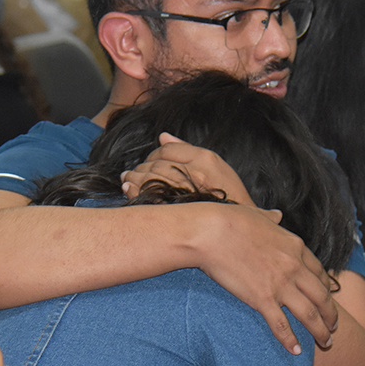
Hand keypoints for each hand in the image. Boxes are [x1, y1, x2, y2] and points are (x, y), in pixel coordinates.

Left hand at [121, 133, 254, 205]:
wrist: (237, 229)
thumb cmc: (229, 197)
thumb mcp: (216, 166)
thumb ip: (187, 149)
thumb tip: (163, 136)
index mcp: (205, 160)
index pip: (168, 149)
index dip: (155, 154)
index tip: (151, 160)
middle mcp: (193, 173)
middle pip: (155, 163)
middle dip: (142, 166)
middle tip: (133, 171)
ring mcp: (182, 192)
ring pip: (147, 177)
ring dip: (133, 177)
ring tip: (128, 179)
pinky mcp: (173, 210)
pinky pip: (146, 195)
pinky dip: (133, 190)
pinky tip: (129, 189)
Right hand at [196, 203, 338, 353]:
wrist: (211, 233)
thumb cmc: (230, 220)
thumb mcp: (258, 215)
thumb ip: (272, 218)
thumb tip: (278, 214)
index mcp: (295, 247)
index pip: (319, 273)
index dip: (326, 289)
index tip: (328, 299)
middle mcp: (294, 267)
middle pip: (322, 296)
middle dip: (332, 314)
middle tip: (334, 327)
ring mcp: (280, 285)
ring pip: (310, 314)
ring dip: (320, 331)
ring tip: (326, 343)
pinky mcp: (263, 299)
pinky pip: (282, 325)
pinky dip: (290, 340)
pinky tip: (296, 350)